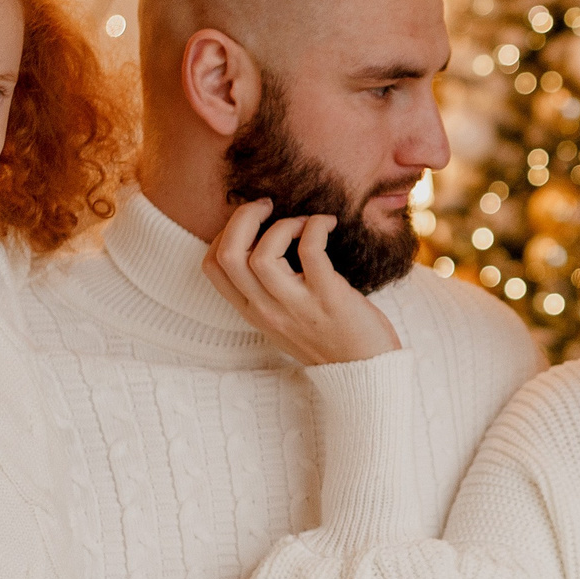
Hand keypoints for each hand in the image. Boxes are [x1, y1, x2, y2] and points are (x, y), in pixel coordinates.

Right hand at [201, 198, 401, 365]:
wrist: (366, 373)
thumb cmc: (330, 338)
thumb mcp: (284, 319)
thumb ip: (268, 291)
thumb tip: (264, 242)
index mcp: (253, 312)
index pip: (212, 268)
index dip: (224, 233)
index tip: (250, 223)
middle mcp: (267, 311)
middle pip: (229, 255)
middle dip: (243, 217)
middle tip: (267, 205)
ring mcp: (296, 306)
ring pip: (262, 254)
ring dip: (283, 225)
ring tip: (304, 223)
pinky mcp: (328, 298)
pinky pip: (310, 250)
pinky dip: (316, 227)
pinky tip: (327, 225)